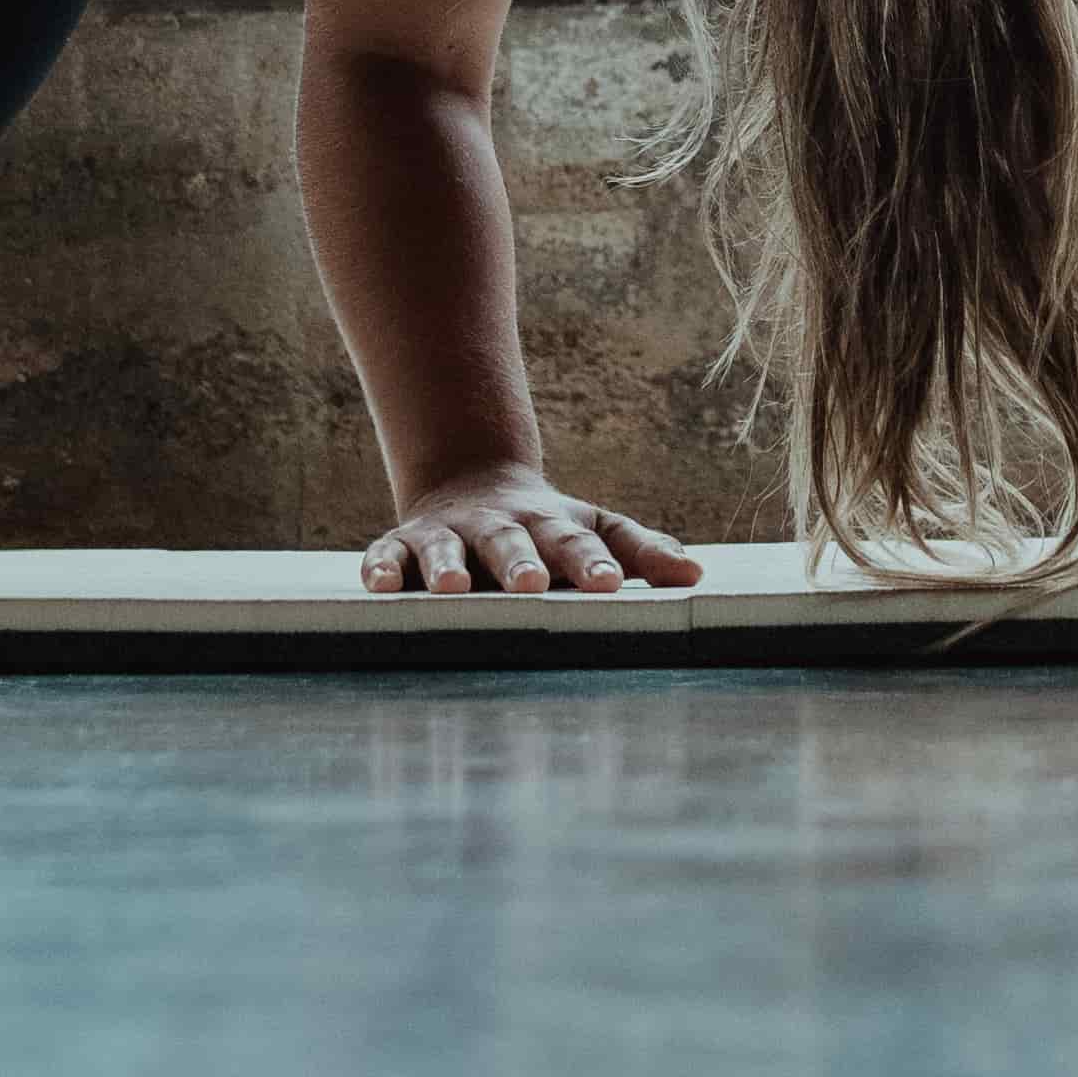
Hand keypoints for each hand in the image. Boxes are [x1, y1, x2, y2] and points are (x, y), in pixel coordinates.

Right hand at [357, 462, 708, 595]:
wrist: (473, 486)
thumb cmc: (546, 529)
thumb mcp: (593, 530)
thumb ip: (641, 552)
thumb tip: (696, 575)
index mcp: (549, 527)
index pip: (575, 543)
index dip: (592, 562)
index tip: (610, 583)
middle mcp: (497, 528)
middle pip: (509, 542)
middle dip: (519, 563)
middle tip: (531, 585)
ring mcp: (447, 536)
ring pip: (444, 548)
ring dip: (446, 567)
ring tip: (449, 590)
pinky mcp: (403, 545)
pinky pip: (388, 554)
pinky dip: (382, 568)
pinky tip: (381, 586)